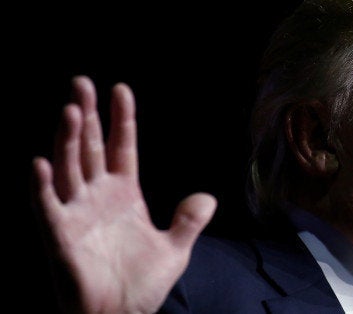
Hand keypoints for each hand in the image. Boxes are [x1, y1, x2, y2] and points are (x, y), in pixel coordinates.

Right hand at [32, 76, 215, 313]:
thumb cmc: (142, 287)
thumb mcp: (174, 251)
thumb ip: (189, 222)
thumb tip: (207, 197)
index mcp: (124, 195)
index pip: (121, 147)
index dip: (121, 119)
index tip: (121, 89)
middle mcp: (97, 198)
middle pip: (90, 148)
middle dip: (87, 115)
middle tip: (82, 81)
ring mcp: (77, 215)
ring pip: (69, 169)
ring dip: (67, 140)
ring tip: (71, 109)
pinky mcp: (60, 238)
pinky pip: (48, 209)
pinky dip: (42, 188)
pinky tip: (40, 164)